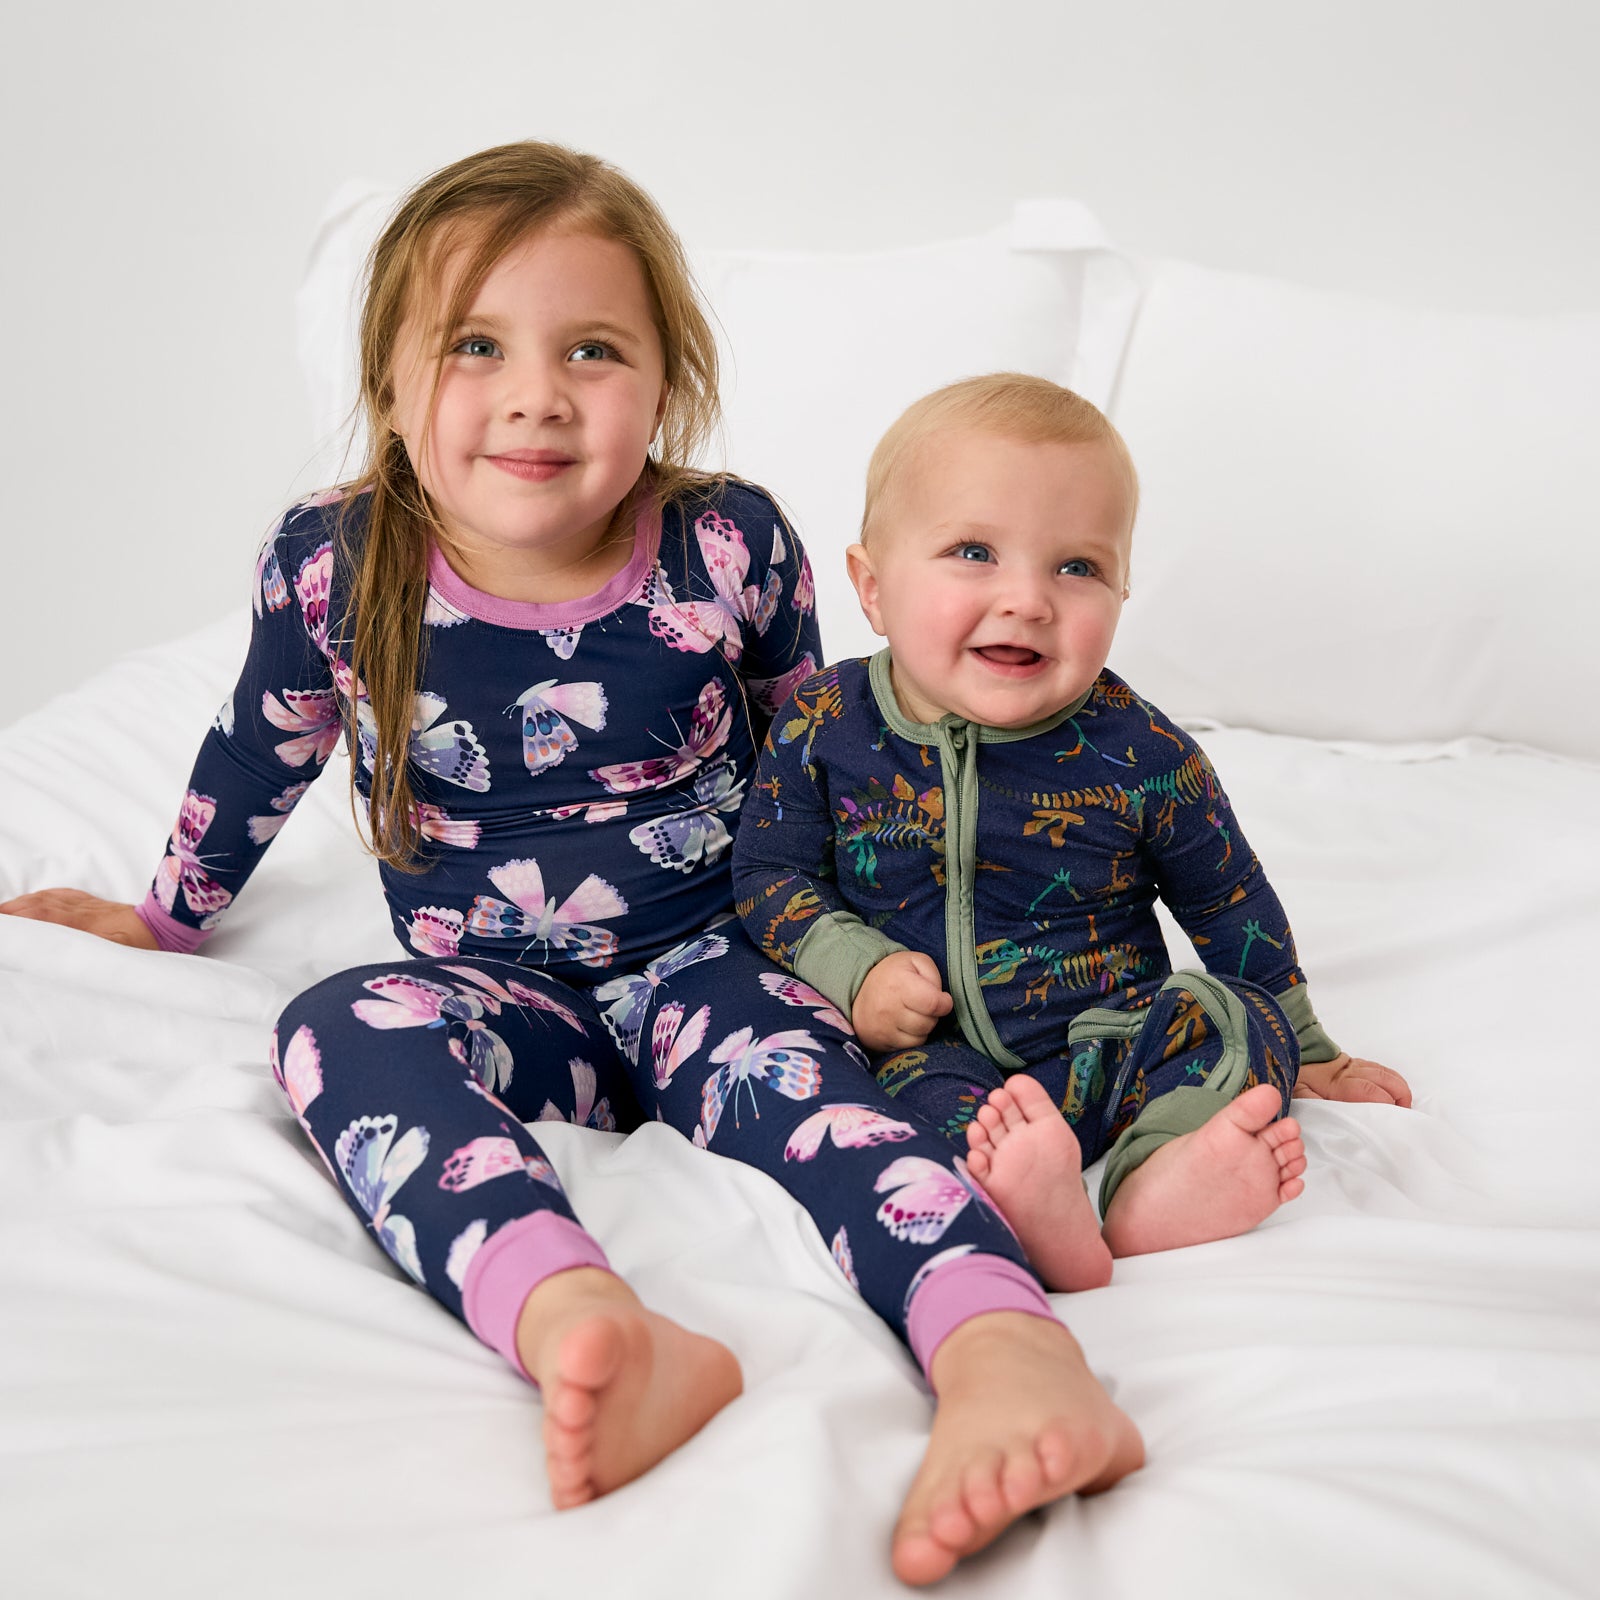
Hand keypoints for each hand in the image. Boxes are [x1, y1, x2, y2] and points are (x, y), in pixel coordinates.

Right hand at [0, 888, 159, 949]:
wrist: (166, 926)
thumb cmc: (142, 946)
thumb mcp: (115, 955)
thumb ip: (88, 954)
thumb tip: (62, 955)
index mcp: (81, 924)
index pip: (39, 918)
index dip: (17, 922)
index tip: (4, 931)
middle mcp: (78, 911)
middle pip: (34, 907)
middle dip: (10, 914)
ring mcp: (84, 905)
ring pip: (43, 900)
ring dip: (19, 906)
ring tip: (2, 915)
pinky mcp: (90, 903)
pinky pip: (59, 896)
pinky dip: (39, 898)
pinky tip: (30, 902)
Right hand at [851, 951, 952, 1052]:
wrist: (859, 990)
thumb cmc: (893, 974)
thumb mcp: (915, 961)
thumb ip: (933, 976)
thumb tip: (941, 1000)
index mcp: (899, 985)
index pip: (933, 1004)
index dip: (944, 1003)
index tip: (942, 999)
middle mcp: (888, 1009)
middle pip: (929, 1023)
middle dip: (932, 1014)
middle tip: (923, 1005)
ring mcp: (883, 1029)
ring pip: (921, 1037)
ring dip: (923, 1027)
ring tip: (913, 1013)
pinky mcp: (881, 1042)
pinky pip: (910, 1047)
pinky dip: (913, 1037)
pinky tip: (905, 1025)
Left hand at [1292, 1052, 1411, 1106]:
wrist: (1287, 1052)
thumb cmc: (1295, 1079)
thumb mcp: (1299, 1095)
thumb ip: (1315, 1105)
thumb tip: (1332, 1117)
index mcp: (1337, 1083)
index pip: (1369, 1091)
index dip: (1385, 1104)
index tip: (1393, 1119)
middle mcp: (1351, 1071)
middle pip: (1385, 1080)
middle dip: (1400, 1097)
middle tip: (1403, 1116)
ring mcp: (1355, 1065)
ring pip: (1386, 1073)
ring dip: (1399, 1089)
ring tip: (1402, 1107)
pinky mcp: (1355, 1063)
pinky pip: (1381, 1069)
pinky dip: (1392, 1080)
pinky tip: (1394, 1093)